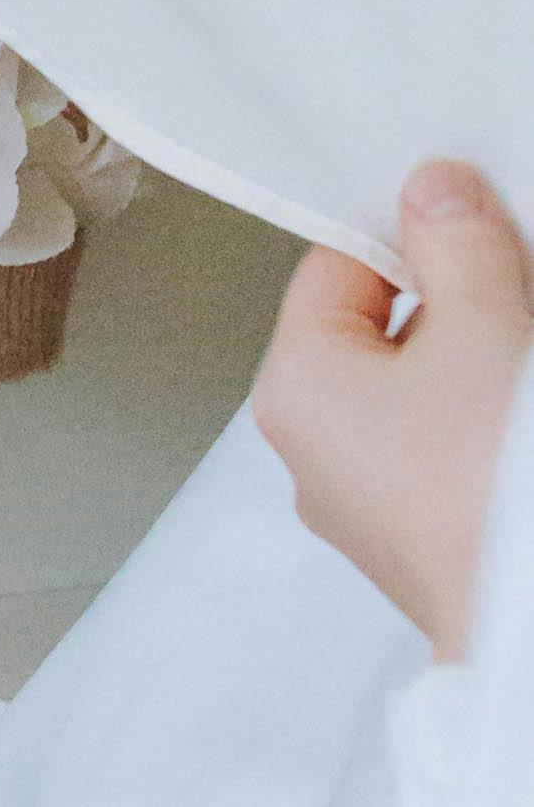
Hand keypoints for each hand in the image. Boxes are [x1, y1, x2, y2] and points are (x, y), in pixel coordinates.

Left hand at [260, 164, 533, 659]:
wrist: (528, 614)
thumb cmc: (491, 489)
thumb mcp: (486, 324)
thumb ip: (457, 243)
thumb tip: (433, 192)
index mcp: (296, 387)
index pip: (336, 266)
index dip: (410, 233)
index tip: (471, 219)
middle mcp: (316, 452)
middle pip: (384, 331)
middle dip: (459, 304)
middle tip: (516, 290)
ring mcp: (371, 507)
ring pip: (425, 396)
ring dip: (481, 364)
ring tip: (521, 355)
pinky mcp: (426, 543)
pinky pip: (450, 453)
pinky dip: (488, 422)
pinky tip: (520, 413)